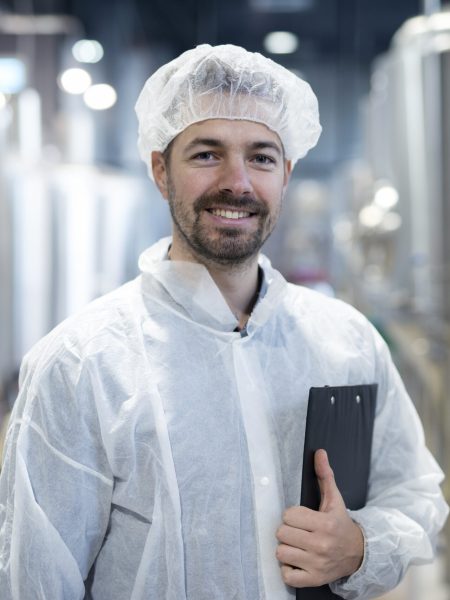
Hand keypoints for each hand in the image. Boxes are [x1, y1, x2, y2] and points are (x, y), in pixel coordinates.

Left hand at [276, 449, 363, 587]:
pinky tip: (298, 560)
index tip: (301, 517)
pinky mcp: (314, 579)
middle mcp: (321, 544)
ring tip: (298, 545)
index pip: (289, 515)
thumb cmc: (340, 523)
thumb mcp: (334, 499)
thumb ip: (325, 475)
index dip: (292, 515)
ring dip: (287, 548)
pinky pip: (287, 575)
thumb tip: (319, 452)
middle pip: (282, 533)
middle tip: (299, 531)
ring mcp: (317, 563)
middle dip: (288, 531)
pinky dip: (288, 569)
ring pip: (281, 552)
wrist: (358, 554)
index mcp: (326, 523)